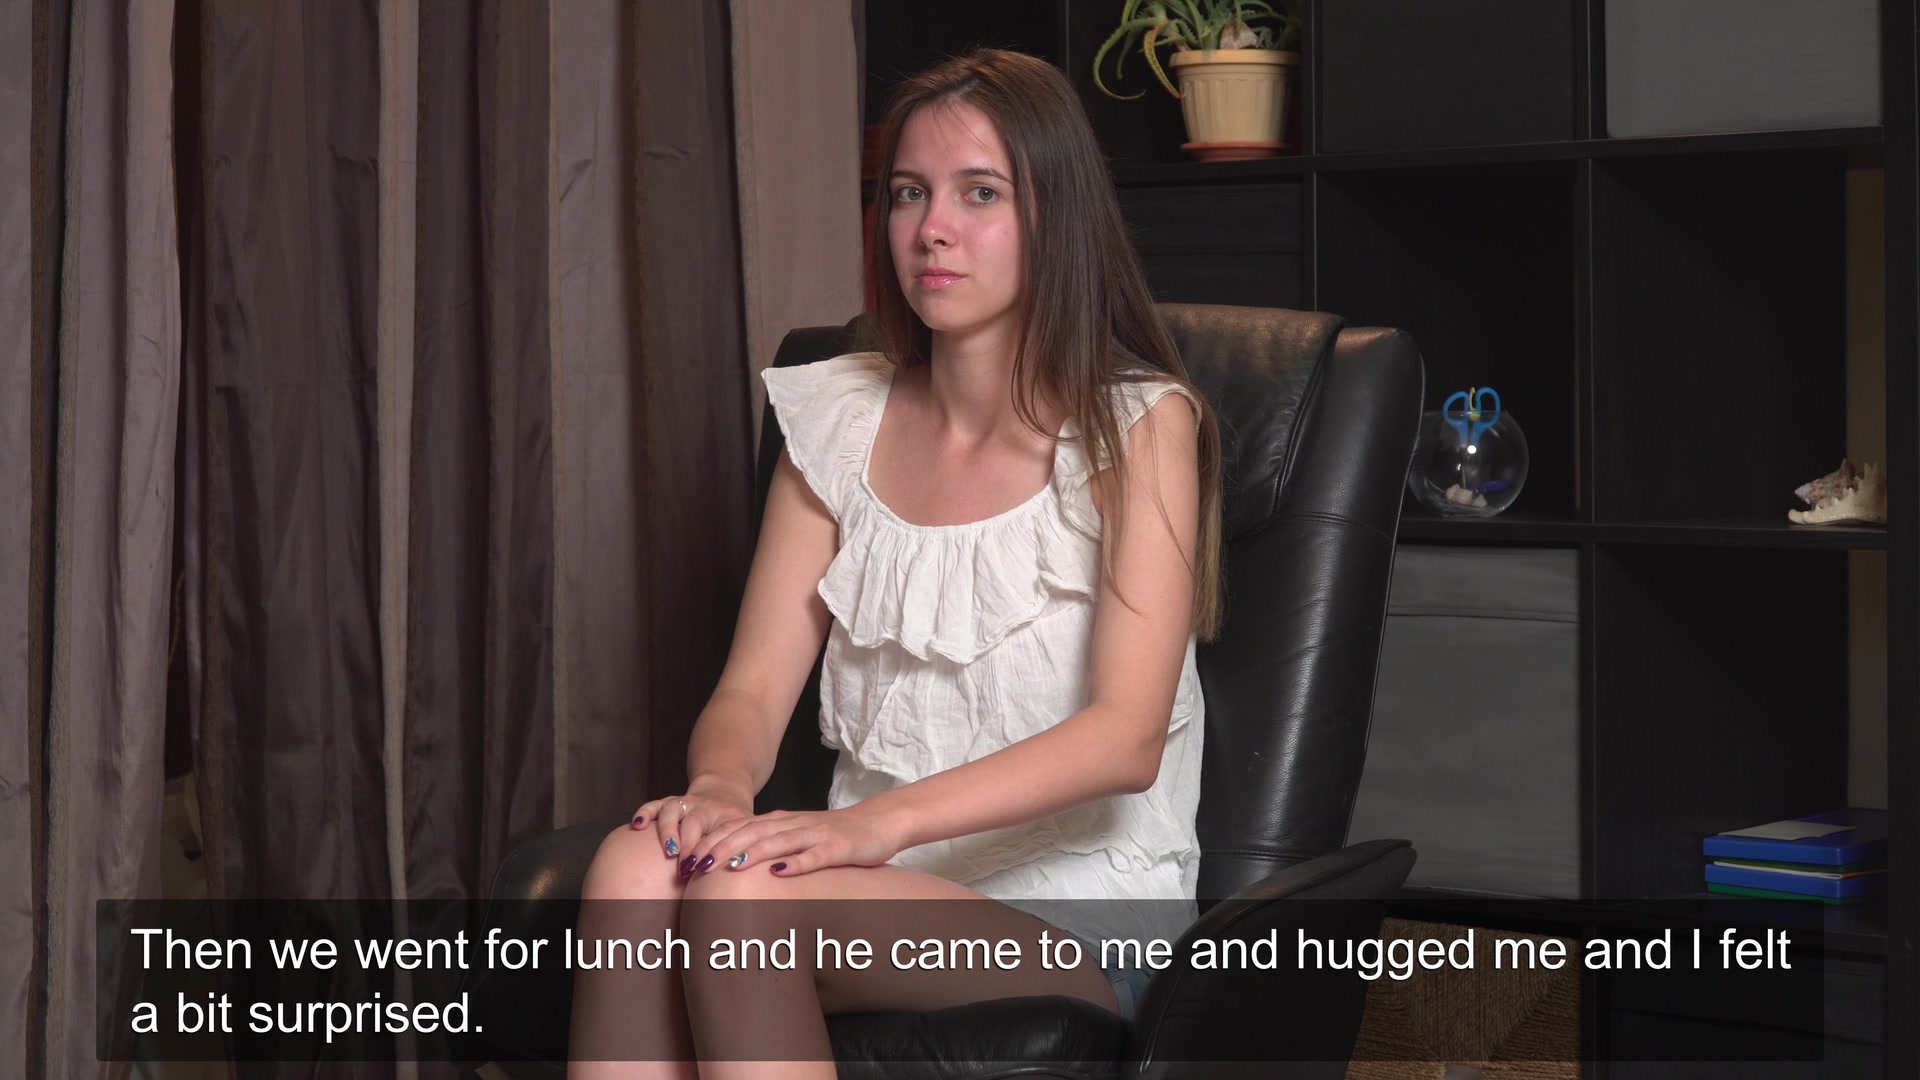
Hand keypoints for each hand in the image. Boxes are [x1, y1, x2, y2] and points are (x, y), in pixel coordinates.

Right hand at [631, 780, 754, 866]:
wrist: (724, 793)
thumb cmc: (735, 822)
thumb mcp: (746, 832)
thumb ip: (744, 849)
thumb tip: (751, 875)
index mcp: (726, 815)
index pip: (719, 832)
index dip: (711, 851)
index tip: (704, 869)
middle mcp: (704, 807)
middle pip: (694, 821)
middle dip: (689, 844)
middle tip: (685, 866)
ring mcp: (686, 803)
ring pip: (673, 810)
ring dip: (668, 829)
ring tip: (668, 849)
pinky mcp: (670, 802)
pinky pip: (654, 804)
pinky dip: (645, 813)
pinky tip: (638, 825)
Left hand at [690, 802, 903, 877]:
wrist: (878, 823)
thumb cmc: (835, 836)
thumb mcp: (798, 838)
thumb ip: (770, 848)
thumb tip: (734, 869)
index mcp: (782, 822)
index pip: (740, 828)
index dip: (713, 841)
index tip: (686, 857)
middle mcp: (794, 824)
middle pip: (752, 833)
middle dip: (722, 847)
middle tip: (695, 864)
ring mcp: (816, 835)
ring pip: (779, 841)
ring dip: (752, 853)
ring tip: (728, 867)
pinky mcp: (838, 848)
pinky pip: (815, 856)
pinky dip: (797, 863)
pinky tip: (781, 873)